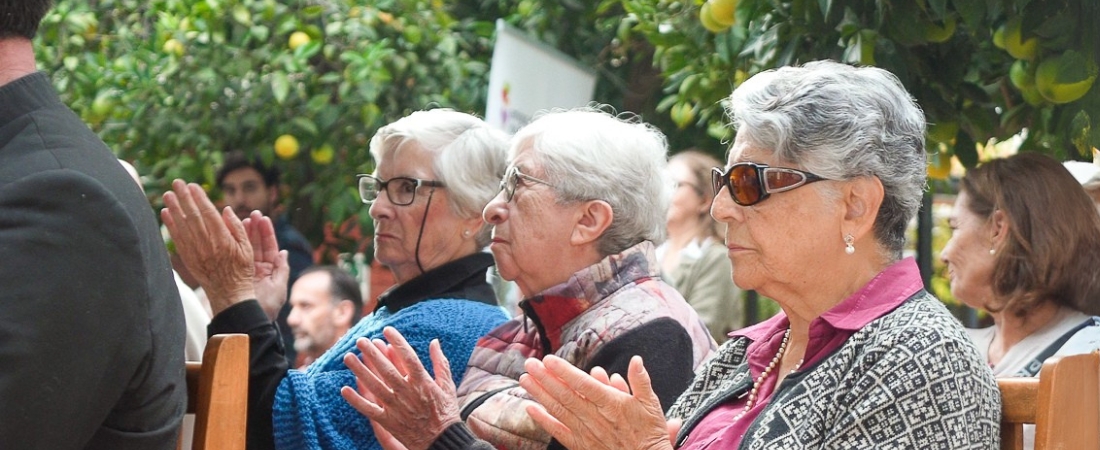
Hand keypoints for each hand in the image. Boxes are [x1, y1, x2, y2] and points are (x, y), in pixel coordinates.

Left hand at [162, 179, 253, 313]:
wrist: (230, 293)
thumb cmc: (242, 270)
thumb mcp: (247, 248)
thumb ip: (237, 228)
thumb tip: (225, 210)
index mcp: (223, 240)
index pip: (208, 214)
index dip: (199, 198)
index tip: (193, 185)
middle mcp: (207, 244)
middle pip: (193, 216)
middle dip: (184, 198)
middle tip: (177, 183)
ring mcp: (196, 252)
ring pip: (182, 226)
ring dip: (174, 208)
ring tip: (168, 194)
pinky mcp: (189, 259)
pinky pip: (178, 239)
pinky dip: (171, 225)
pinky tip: (166, 214)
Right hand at [243, 211, 288, 320]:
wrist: (250, 322)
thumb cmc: (267, 309)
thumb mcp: (279, 289)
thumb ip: (282, 270)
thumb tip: (284, 253)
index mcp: (269, 270)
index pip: (269, 247)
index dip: (266, 232)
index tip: (263, 218)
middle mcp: (256, 268)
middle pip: (256, 244)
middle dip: (254, 228)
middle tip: (251, 213)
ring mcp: (245, 270)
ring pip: (244, 248)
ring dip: (243, 233)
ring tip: (241, 219)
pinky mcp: (234, 273)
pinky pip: (234, 256)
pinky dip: (233, 244)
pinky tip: (229, 232)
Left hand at [340, 327, 460, 449]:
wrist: (442, 441)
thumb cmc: (446, 412)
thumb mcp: (447, 385)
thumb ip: (440, 362)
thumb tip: (434, 342)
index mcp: (423, 382)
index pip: (408, 357)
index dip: (397, 342)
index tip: (386, 330)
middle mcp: (408, 392)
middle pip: (386, 369)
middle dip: (372, 353)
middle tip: (360, 341)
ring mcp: (396, 407)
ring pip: (375, 386)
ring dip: (360, 371)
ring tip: (348, 358)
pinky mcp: (389, 421)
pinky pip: (370, 409)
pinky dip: (356, 400)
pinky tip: (344, 389)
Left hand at [519, 355, 673, 449]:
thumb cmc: (649, 432)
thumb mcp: (651, 403)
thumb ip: (640, 380)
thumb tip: (636, 359)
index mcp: (611, 403)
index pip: (583, 384)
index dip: (564, 372)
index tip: (549, 360)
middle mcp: (595, 417)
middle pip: (565, 394)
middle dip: (546, 378)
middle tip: (529, 364)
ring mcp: (586, 432)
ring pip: (559, 410)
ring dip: (540, 394)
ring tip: (525, 380)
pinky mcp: (581, 444)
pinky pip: (559, 431)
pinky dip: (543, 420)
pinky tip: (530, 408)